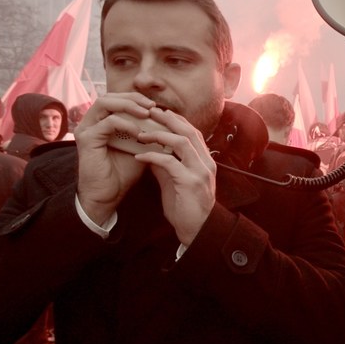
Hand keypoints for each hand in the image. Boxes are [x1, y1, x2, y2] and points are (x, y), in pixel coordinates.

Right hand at [74, 93, 156, 224]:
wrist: (109, 195)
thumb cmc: (123, 172)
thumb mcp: (140, 146)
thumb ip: (148, 131)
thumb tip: (169, 119)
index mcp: (101, 121)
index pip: (117, 98)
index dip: (137, 99)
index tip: (156, 107)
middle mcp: (90, 122)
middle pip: (110, 96)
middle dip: (134, 98)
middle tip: (152, 106)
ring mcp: (86, 129)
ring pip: (106, 103)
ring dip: (129, 106)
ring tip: (147, 114)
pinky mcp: (86, 138)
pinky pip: (109, 122)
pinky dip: (126, 124)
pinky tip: (139, 134)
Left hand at [135, 107, 217, 245]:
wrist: (196, 231)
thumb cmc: (186, 208)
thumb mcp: (174, 182)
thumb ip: (166, 165)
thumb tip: (150, 151)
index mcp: (204, 161)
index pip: (192, 132)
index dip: (176, 120)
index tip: (158, 113)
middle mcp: (205, 163)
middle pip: (188, 131)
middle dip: (168, 119)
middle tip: (149, 112)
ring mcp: (199, 172)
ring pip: (182, 142)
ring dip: (159, 134)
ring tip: (141, 133)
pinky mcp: (190, 183)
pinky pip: (170, 162)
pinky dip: (153, 156)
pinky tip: (139, 156)